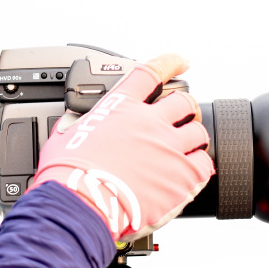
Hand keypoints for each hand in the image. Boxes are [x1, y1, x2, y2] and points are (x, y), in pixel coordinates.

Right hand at [31, 54, 214, 241]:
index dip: (170, 63)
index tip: (181, 62)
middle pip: (183, 102)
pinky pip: (204, 164)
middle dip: (186, 108)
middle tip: (184, 117)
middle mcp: (149, 123)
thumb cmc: (69, 175)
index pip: (151, 73)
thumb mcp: (64, 137)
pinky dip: (200, 166)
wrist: (82, 205)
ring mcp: (168, 148)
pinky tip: (193, 172)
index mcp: (121, 108)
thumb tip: (73, 123)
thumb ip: (75, 124)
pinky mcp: (181, 177)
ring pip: (198, 132)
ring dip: (194, 138)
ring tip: (189, 148)